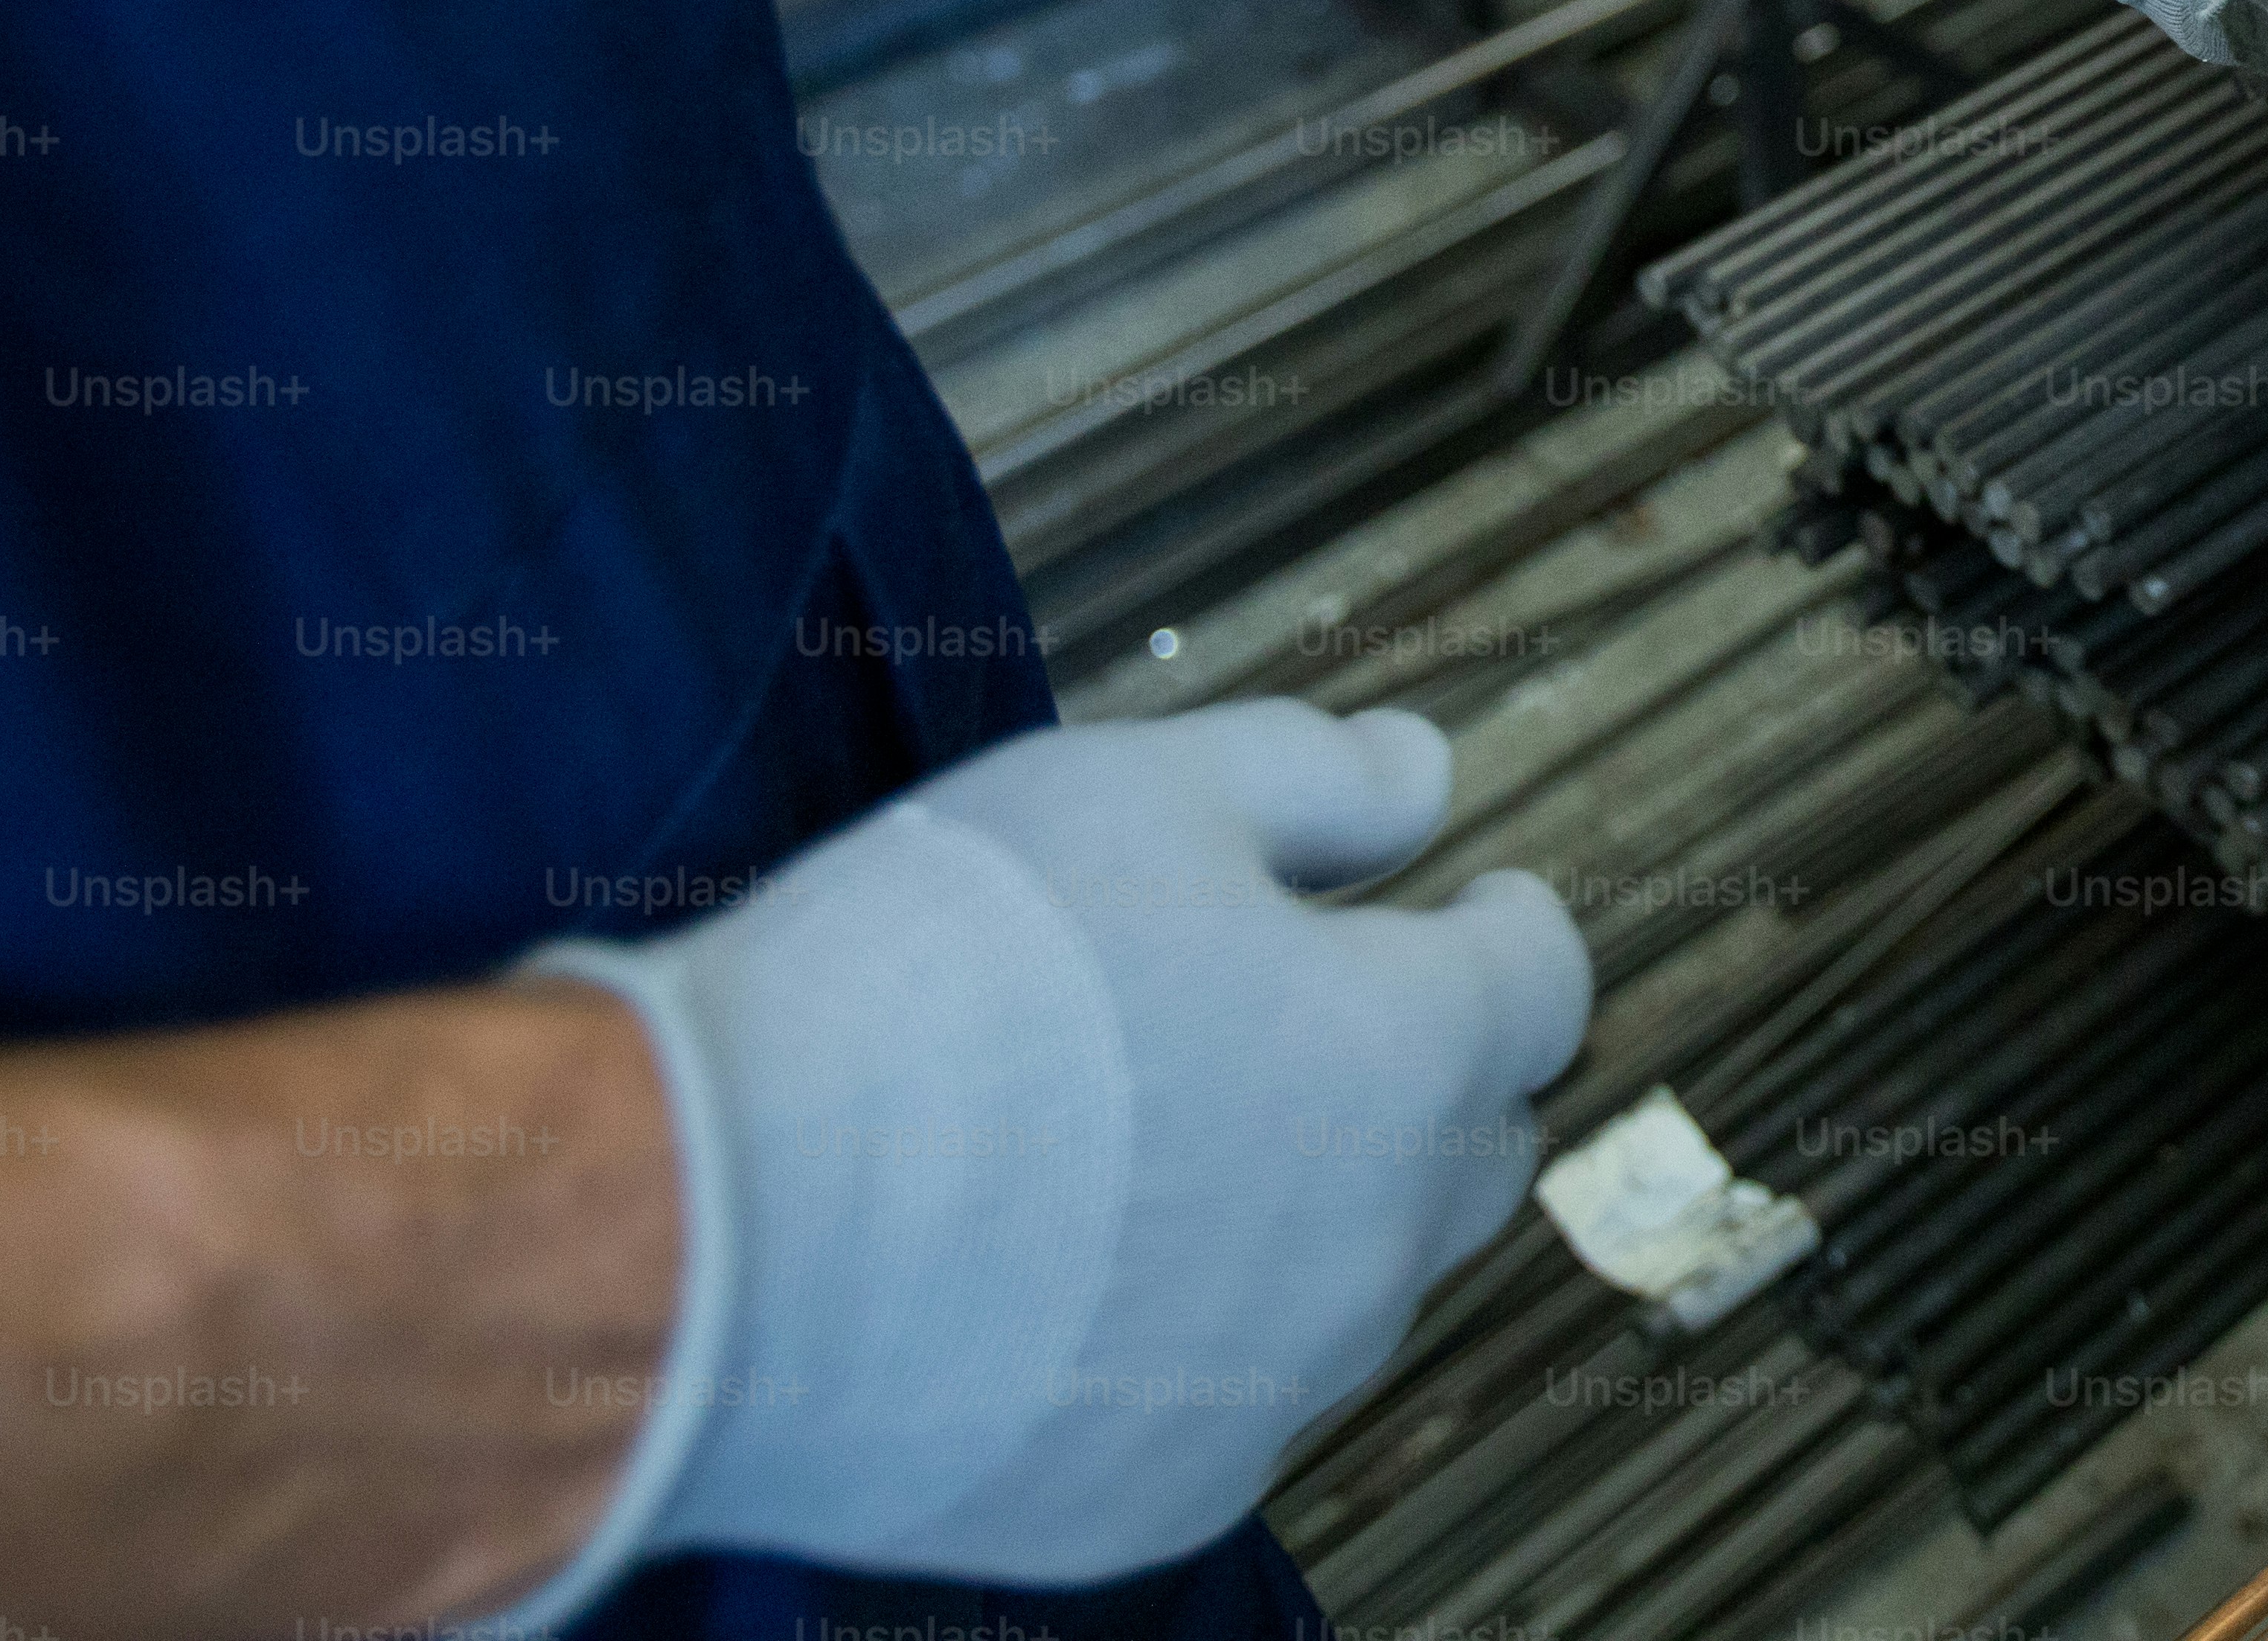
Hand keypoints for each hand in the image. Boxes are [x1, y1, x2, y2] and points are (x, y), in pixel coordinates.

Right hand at [511, 704, 1587, 1606]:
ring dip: (1310, 1206)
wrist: (725, 1226)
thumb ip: (1318, 777)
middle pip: (1471, 1145)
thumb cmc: (934, 977)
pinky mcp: (1161, 1495)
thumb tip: (1425, 773)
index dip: (1508, 927)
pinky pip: (1231, 1401)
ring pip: (1355, 1281)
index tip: (1476, 904)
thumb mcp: (1140, 788)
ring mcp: (1274, 1388)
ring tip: (1164, 1137)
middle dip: (1429, 1069)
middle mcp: (1375, 1242)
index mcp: (1401, 1055)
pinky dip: (1193, 1333)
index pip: (1542, 985)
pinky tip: (1077, 1274)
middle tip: (1322, 1013)